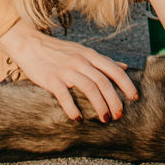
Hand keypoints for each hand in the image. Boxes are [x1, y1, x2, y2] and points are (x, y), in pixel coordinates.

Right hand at [0, 20, 138, 122]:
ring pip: (89, 88)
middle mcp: (80, 61)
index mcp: (89, 55)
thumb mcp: (83, 51)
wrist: (30, 45)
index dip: (126, 84)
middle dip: (114, 100)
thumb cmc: (58, 51)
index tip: (134, 98)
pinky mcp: (51, 79)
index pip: (114, 70)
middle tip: (118, 115)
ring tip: (104, 119)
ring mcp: (66, 69)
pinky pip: (65, 95)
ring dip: (99, 106)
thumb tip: (124, 68)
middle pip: (103, 82)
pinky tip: (77, 118)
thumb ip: (103, 61)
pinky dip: (73, 108)